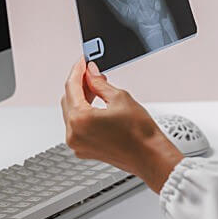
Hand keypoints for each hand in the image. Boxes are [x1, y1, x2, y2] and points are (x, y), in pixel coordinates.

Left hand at [61, 58, 183, 192]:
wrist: (149, 156)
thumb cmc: (139, 133)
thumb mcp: (119, 98)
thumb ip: (99, 83)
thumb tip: (91, 73)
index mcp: (80, 120)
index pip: (71, 87)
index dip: (78, 70)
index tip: (83, 62)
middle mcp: (74, 134)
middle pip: (68, 100)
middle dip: (79, 84)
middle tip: (91, 72)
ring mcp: (77, 144)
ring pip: (71, 113)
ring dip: (81, 98)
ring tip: (96, 86)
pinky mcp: (83, 149)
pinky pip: (76, 126)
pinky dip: (83, 113)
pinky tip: (95, 104)